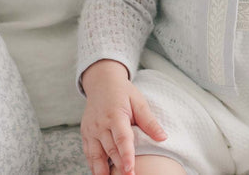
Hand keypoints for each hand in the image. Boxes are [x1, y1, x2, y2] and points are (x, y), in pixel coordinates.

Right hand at [80, 60, 166, 174]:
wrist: (102, 83)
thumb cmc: (123, 93)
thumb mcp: (139, 102)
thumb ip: (149, 121)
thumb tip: (163, 137)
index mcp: (116, 115)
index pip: (122, 138)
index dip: (126, 155)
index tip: (131, 169)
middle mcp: (101, 125)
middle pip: (110, 150)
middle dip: (119, 167)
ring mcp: (91, 131)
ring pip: (96, 156)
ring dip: (103, 171)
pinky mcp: (85, 135)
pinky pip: (89, 154)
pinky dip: (94, 166)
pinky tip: (101, 174)